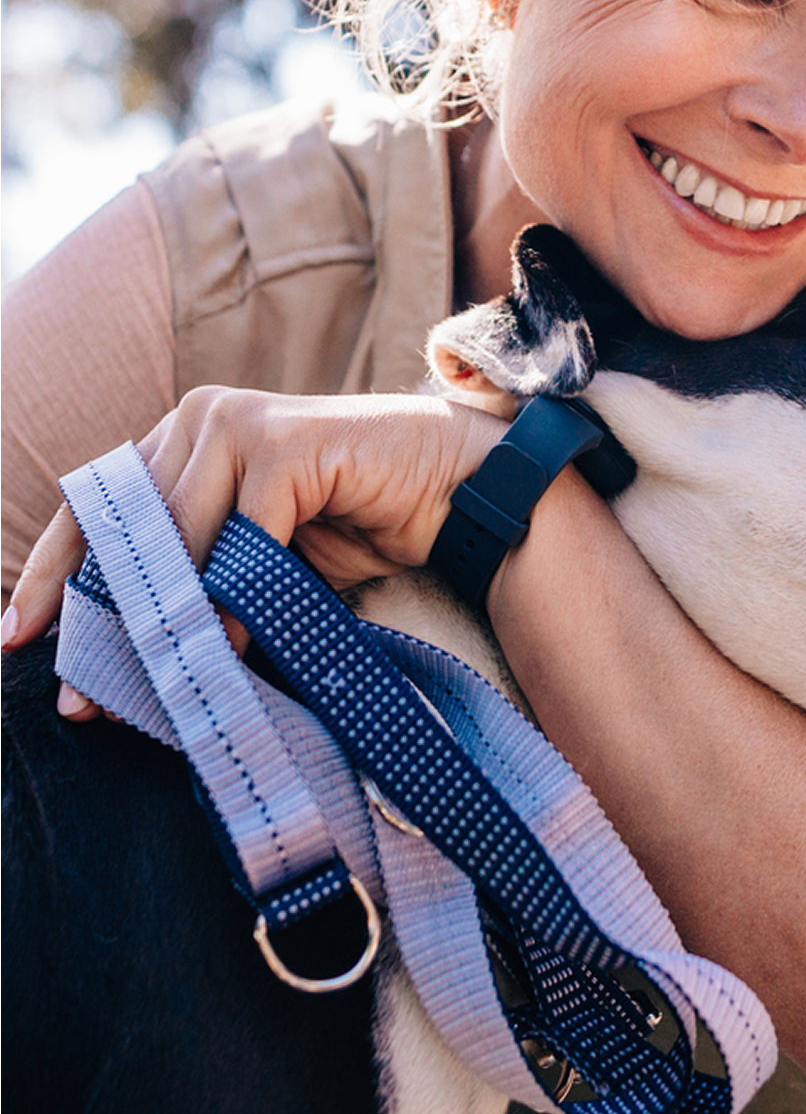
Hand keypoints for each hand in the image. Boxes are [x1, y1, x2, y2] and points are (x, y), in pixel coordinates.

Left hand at [4, 386, 507, 714]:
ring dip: (165, 619)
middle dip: (100, 617)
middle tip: (81, 696)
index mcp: (182, 437)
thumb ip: (196, 581)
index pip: (95, 505)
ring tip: (155, 686)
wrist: (452, 490)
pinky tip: (227, 649)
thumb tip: (125, 656)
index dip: (55, 574)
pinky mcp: (286, 442)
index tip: (16, 638)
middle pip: (122, 524)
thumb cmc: (355, 523)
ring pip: (174, 532)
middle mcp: (199, 417)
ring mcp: (240, 421)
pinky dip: (231, 598)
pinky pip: (239, 534)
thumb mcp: (257, 560)